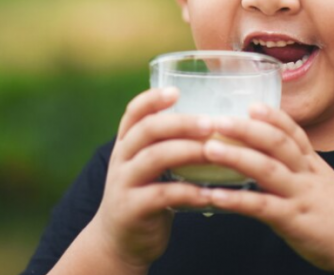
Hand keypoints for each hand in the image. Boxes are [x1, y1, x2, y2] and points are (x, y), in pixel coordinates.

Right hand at [90, 87, 214, 273]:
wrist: (118, 242)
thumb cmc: (146, 194)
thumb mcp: (148, 165)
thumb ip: (168, 144)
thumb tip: (216, 123)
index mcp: (127, 143)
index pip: (134, 112)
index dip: (153, 98)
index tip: (177, 91)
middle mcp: (121, 158)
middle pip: (147, 130)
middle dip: (180, 123)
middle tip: (210, 123)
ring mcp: (123, 183)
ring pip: (154, 158)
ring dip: (187, 152)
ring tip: (214, 151)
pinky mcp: (132, 210)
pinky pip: (162, 195)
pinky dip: (188, 192)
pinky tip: (209, 192)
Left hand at [200, 104, 333, 272]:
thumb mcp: (322, 183)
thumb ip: (298, 169)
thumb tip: (268, 159)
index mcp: (313, 163)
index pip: (293, 131)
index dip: (272, 116)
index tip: (251, 103)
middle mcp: (307, 174)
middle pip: (277, 142)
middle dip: (247, 128)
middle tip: (217, 120)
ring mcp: (301, 195)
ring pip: (268, 169)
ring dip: (236, 156)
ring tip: (208, 148)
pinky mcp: (294, 221)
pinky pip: (262, 207)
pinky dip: (237, 199)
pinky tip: (214, 196)